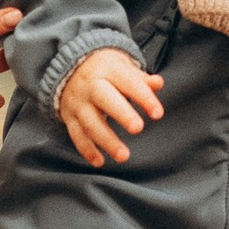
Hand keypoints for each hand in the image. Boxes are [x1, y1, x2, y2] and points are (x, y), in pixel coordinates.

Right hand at [56, 46, 165, 167]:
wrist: (70, 70)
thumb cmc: (107, 71)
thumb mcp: (123, 67)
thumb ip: (141, 79)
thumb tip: (158, 83)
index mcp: (109, 70)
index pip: (128, 82)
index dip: (143, 98)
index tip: (157, 114)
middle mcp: (91, 85)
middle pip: (104, 98)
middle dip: (121, 114)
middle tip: (138, 129)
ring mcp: (78, 102)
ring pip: (90, 122)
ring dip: (106, 140)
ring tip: (124, 156)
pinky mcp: (69, 117)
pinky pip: (76, 135)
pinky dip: (87, 149)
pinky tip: (100, 161)